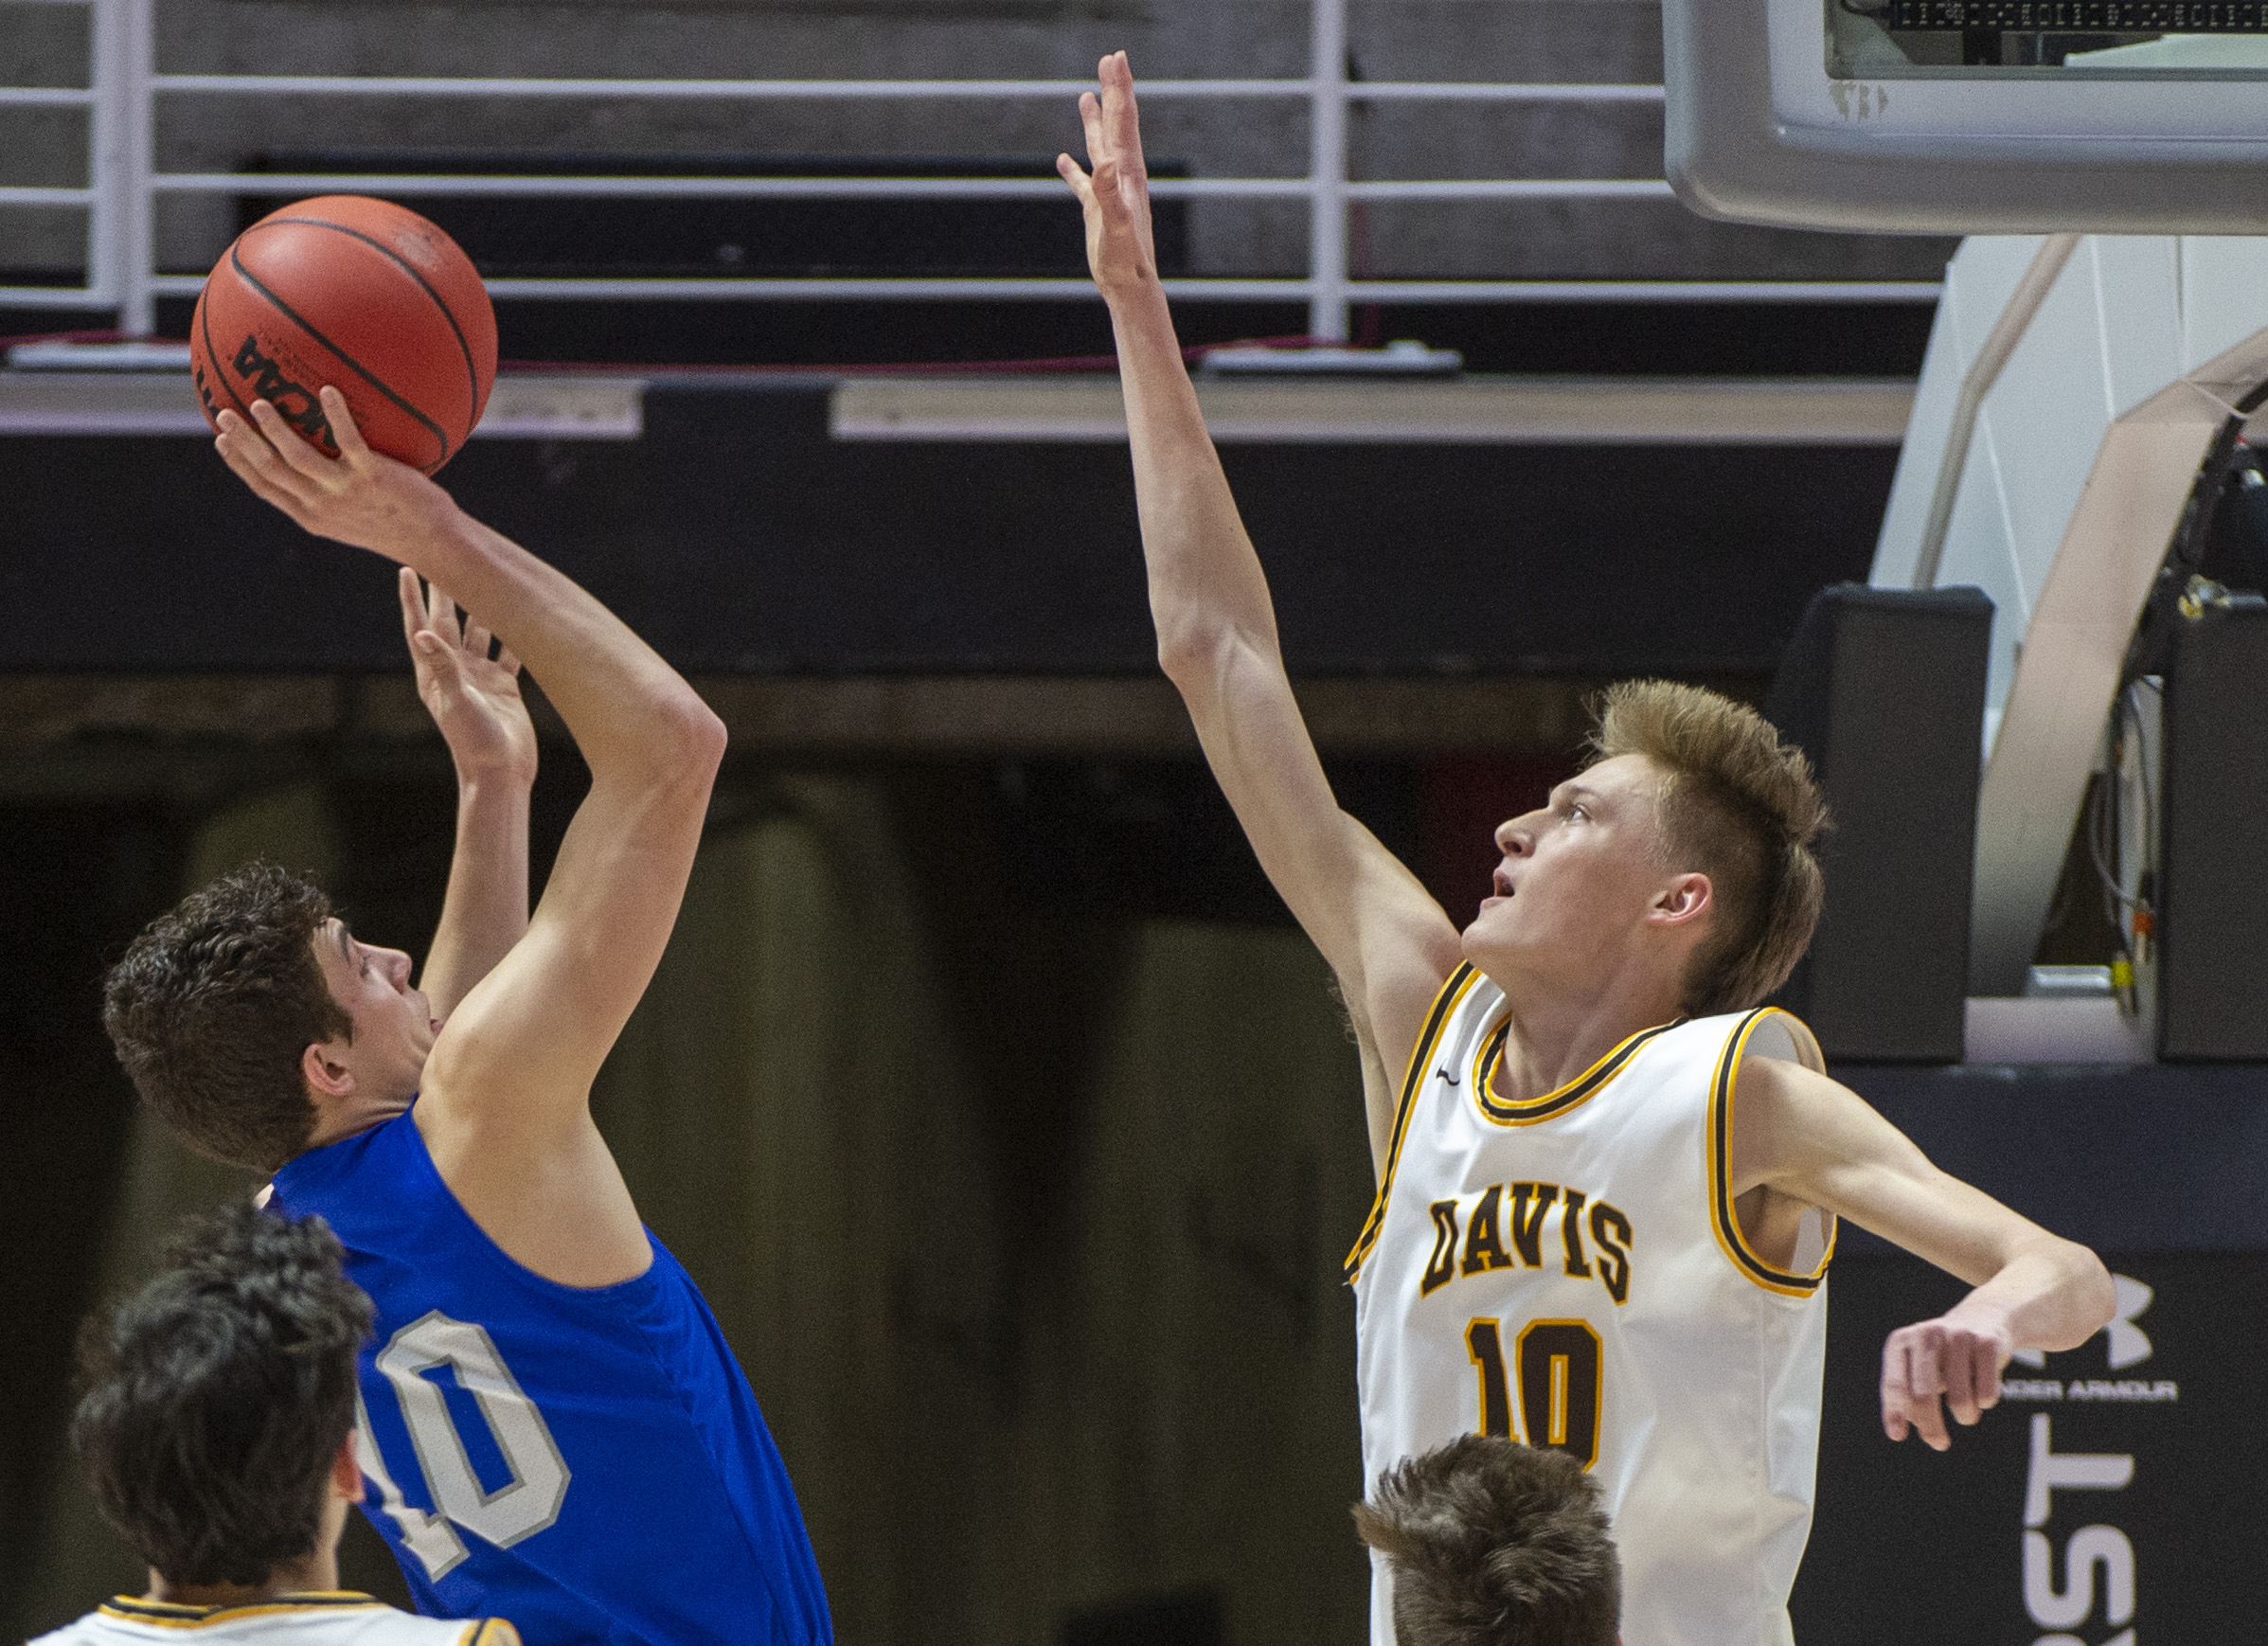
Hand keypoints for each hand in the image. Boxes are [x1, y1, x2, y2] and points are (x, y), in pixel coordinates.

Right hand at [214, 385, 454, 559]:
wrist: (431, 539)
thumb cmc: (395, 521)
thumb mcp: (353, 514)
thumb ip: (330, 490)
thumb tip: (320, 458)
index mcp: (312, 515)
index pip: (265, 488)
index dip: (239, 464)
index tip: (220, 440)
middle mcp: (322, 506)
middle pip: (271, 471)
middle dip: (243, 443)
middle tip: (223, 414)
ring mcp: (346, 491)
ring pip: (298, 459)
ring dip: (275, 431)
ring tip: (259, 404)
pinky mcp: (372, 477)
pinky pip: (348, 441)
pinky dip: (336, 416)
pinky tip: (327, 391)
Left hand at [401, 568, 537, 784]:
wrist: (501, 773)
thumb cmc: (474, 743)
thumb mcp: (456, 703)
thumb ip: (443, 666)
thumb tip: (423, 633)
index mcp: (435, 674)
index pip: (422, 627)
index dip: (414, 598)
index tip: (408, 568)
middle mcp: (456, 671)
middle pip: (451, 623)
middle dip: (448, 593)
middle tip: (447, 559)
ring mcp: (481, 677)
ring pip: (482, 632)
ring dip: (483, 608)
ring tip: (487, 579)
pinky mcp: (505, 686)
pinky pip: (510, 652)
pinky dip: (515, 634)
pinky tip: (521, 615)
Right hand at [1056, 51, 1159, 299]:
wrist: (1130, 288)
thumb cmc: (1124, 260)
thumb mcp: (1115, 225)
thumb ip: (1109, 194)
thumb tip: (1105, 162)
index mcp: (1126, 173)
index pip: (1122, 122)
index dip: (1119, 90)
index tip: (1116, 58)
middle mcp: (1121, 177)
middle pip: (1116, 125)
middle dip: (1113, 91)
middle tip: (1110, 59)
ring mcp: (1109, 193)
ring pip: (1101, 147)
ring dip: (1095, 121)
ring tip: (1087, 95)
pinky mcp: (1098, 212)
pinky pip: (1084, 183)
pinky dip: (1075, 169)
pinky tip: (1063, 161)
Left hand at [1881, 1308, 2012, 1449]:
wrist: (1984, 1318)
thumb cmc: (1944, 1355)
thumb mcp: (1919, 1368)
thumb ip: (1906, 1397)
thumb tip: (1898, 1432)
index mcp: (1901, 1341)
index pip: (1895, 1384)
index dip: (1895, 1412)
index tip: (1898, 1436)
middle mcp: (1926, 1335)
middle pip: (1923, 1396)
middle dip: (1931, 1427)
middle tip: (1939, 1444)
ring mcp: (1957, 1337)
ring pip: (1959, 1400)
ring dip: (1965, 1416)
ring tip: (1966, 1411)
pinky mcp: (1988, 1343)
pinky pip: (1986, 1394)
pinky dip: (1985, 1401)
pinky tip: (1983, 1391)